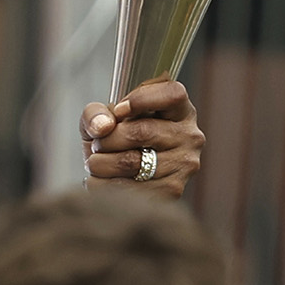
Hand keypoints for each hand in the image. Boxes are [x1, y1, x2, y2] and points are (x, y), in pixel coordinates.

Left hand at [80, 76, 201, 196]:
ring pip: (133, 162)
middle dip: (109, 139)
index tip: (117, 110)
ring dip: (102, 163)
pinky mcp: (172, 190)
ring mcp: (184, 165)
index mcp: (179, 109)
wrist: (116, 176)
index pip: (173, 94)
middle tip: (97, 144)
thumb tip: (103, 126)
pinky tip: (102, 179)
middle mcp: (189, 136)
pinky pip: (131, 188)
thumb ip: (96, 113)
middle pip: (143, 131)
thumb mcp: (101, 117)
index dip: (141, 99)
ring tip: (95, 162)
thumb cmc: (114, 139)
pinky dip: (106, 183)